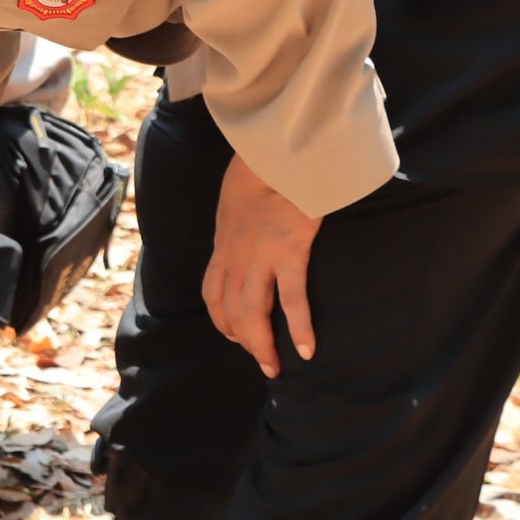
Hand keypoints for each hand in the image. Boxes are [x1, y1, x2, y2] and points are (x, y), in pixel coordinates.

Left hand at [202, 155, 321, 377]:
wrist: (274, 153)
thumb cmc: (262, 171)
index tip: (234, 335)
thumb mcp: (238, 200)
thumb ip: (243, 222)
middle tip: (262, 362)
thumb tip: (253, 227)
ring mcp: (259, 257)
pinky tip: (307, 349)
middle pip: (230, 311)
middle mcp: (235, 256)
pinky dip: (298, 327)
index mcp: (224, 245)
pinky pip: (292, 300)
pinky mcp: (288, 252)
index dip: (221, 319)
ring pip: (252, 313)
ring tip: (274, 367)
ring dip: (262, 345)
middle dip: (243, 341)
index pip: (213, 293)